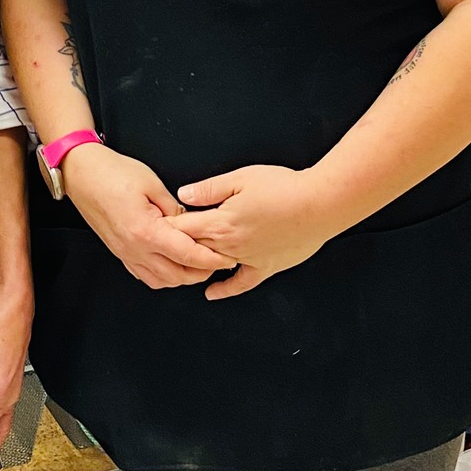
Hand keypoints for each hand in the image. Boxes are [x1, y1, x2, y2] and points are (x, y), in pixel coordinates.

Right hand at [64, 143, 231, 290]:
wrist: (82, 174)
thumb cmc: (112, 173)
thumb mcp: (152, 183)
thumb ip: (174, 207)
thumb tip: (189, 222)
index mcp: (145, 231)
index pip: (187, 255)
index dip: (212, 259)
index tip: (227, 257)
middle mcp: (134, 248)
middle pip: (177, 276)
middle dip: (201, 272)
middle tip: (217, 260)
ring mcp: (125, 254)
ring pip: (162, 281)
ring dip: (183, 276)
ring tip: (198, 263)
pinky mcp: (120, 253)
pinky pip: (146, 276)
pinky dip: (164, 276)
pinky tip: (173, 264)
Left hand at [167, 164, 330, 299]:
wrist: (319, 205)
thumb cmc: (284, 187)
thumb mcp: (242, 178)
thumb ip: (210, 189)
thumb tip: (183, 196)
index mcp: (221, 221)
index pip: (183, 228)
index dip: (166, 226)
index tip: (151, 225)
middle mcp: (231, 245)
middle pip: (193, 250)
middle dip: (174, 247)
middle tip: (158, 246)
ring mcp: (248, 258)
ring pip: (213, 266)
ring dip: (195, 266)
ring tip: (178, 264)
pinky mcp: (265, 267)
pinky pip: (241, 283)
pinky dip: (225, 289)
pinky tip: (212, 292)